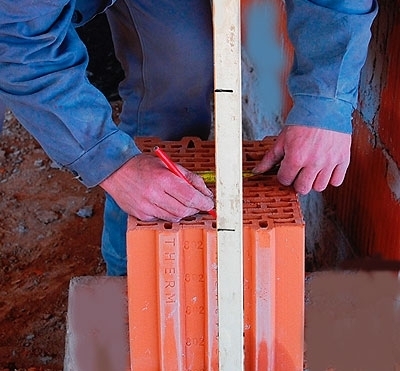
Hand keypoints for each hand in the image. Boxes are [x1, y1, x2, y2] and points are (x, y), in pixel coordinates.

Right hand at [100, 153, 214, 220]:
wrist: (115, 170)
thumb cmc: (143, 165)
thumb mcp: (169, 165)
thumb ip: (190, 178)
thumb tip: (206, 193)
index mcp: (163, 179)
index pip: (191, 197)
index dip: (204, 203)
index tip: (209, 203)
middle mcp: (154, 195)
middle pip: (184, 210)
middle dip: (196, 209)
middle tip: (199, 204)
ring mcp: (146, 207)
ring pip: (174, 217)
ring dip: (184, 212)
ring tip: (183, 203)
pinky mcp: (140, 215)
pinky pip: (162, 219)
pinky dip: (169, 214)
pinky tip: (165, 204)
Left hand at [253, 125, 350, 193]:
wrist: (324, 105)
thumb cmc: (302, 120)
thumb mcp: (282, 139)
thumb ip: (270, 158)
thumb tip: (258, 170)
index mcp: (296, 158)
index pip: (285, 180)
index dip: (283, 175)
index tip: (286, 169)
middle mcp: (314, 162)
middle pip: (302, 188)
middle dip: (297, 181)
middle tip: (297, 172)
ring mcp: (330, 162)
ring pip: (319, 187)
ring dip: (313, 181)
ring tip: (311, 170)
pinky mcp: (343, 159)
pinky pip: (337, 181)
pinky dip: (330, 178)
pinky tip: (324, 169)